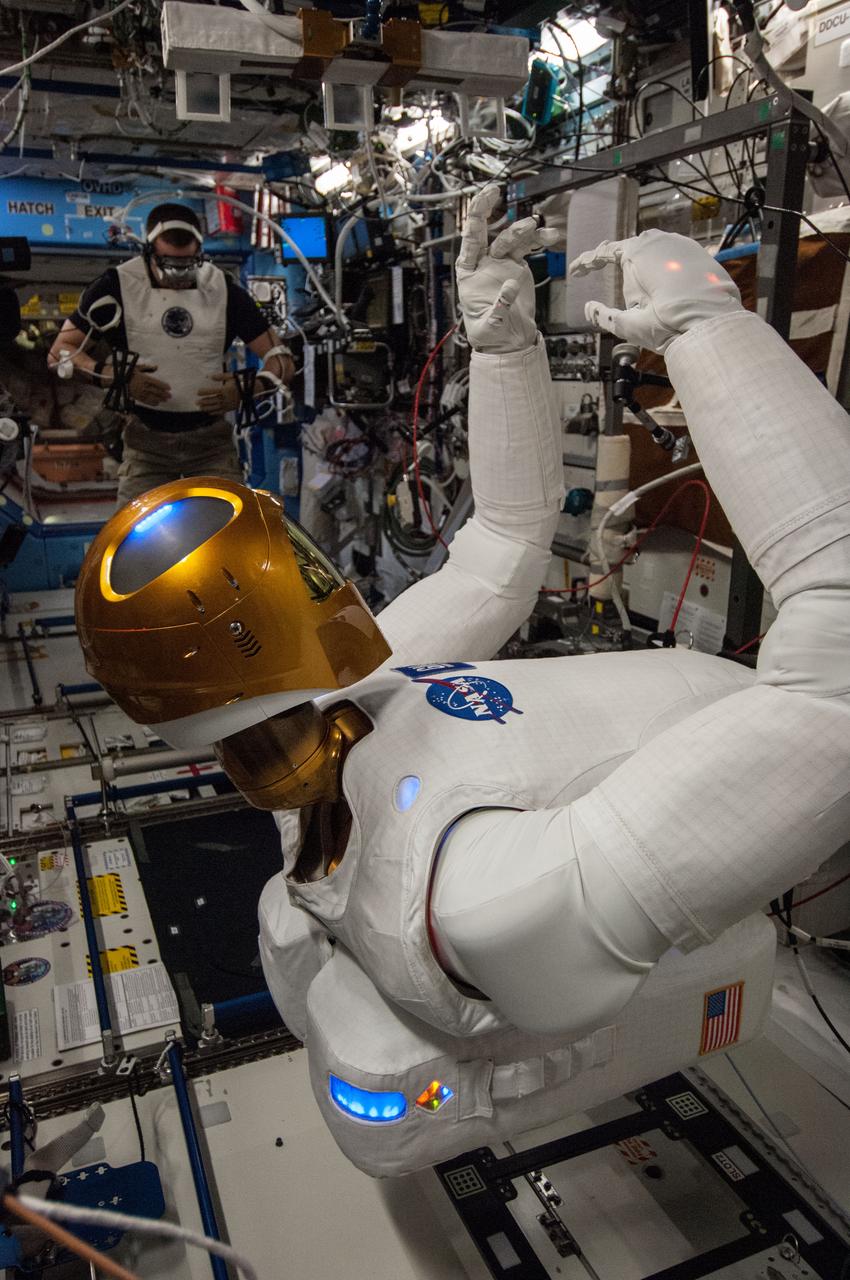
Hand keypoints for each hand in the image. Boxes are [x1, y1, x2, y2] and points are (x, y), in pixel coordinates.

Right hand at [127, 363, 170, 405]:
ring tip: (166, 400)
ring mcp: (140, 392)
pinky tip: (157, 403)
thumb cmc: (129, 373)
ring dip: (160, 399)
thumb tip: (156, 367)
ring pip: (153, 397)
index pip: (157, 383)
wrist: (118, 380)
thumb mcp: (137, 368)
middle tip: (170, 396)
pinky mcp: (137, 397)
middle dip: (164, 394)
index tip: (169, 388)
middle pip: (156, 391)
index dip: (164, 386)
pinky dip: (152, 403)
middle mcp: (143, 386)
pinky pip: (146, 401)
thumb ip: (148, 368)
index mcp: (144, 378)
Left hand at [196, 372, 239, 414]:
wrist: (250, 390)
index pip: (212, 391)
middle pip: (213, 400)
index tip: (198, 392)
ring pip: (216, 407)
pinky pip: (222, 411)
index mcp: (226, 389)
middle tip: (196, 402)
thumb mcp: (230, 376)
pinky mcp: (231, 408)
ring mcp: (229, 404)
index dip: (204, 392)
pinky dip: (215, 412)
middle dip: (204, 401)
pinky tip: (209, 412)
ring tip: (200, 408)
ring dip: (207, 408)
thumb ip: (219, 376)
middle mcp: (227, 398)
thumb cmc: (239, 382)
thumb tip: (209, 376)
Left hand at [456, 183, 559, 352]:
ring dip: (523, 230)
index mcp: (468, 272)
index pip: (470, 241)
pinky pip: (527, 248)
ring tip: (536, 228)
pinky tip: (549, 237)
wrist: (509, 341)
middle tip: (494, 191)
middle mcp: (483, 262)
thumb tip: (511, 283)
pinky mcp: (517, 266)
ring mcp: (501, 262)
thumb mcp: (489, 325)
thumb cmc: (490, 335)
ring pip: (510, 237)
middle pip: (485, 230)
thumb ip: (500, 305)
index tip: (483, 199)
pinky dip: (538, 240)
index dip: (475, 219)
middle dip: (487, 208)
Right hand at [569, 229, 742, 354]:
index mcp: (637, 251)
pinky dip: (667, 270)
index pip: (604, 252)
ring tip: (642, 290)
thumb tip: (589, 308)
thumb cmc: (666, 324)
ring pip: (656, 252)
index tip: (576, 271)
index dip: (587, 263)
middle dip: (620, 264)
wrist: (710, 327)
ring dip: (645, 268)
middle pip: (632, 250)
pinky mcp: (702, 256)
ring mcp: (684, 246)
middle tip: (608, 277)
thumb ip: (603, 315)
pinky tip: (667, 287)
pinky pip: (676, 259)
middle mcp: (661, 241)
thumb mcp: (627, 324)